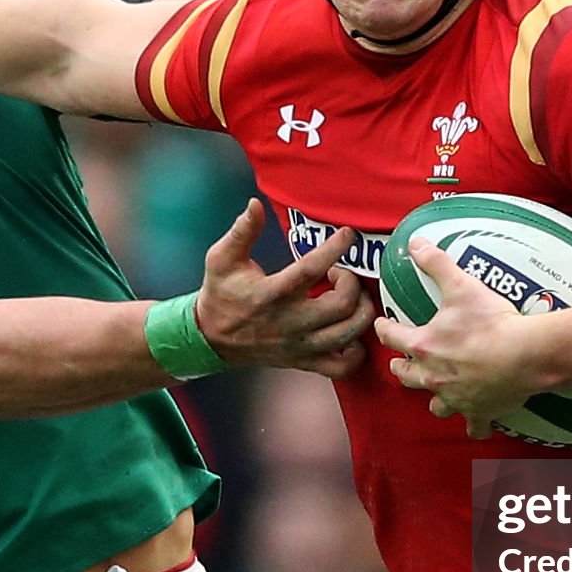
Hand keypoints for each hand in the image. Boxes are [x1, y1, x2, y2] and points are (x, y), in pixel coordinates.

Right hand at [195, 200, 376, 378]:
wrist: (210, 338)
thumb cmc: (221, 294)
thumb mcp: (221, 258)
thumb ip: (241, 231)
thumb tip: (255, 205)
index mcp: (271, 294)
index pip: (311, 270)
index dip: (335, 249)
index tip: (347, 234)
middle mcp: (289, 322)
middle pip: (341, 305)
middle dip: (351, 283)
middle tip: (341, 273)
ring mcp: (299, 346)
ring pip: (348, 333)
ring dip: (360, 311)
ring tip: (351, 297)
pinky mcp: (303, 361)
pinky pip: (343, 366)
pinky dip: (357, 351)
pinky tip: (352, 332)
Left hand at [372, 238, 543, 436]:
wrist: (525, 355)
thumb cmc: (491, 321)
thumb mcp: (461, 285)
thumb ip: (436, 263)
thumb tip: (415, 242)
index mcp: (424, 346)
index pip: (392, 336)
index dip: (384, 328)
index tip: (380, 324)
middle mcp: (433, 376)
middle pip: (406, 374)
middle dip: (401, 367)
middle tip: (399, 362)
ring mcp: (456, 398)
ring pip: (435, 405)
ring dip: (432, 397)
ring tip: (434, 390)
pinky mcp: (479, 411)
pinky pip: (474, 426)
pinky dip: (475, 425)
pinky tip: (476, 425)